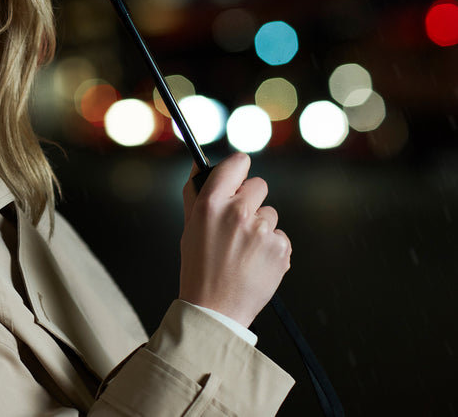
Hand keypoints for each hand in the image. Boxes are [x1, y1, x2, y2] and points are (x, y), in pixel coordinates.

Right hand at [178, 153, 290, 327]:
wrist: (215, 308)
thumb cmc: (199, 267)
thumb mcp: (190, 226)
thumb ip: (196, 192)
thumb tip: (198, 164)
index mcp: (211, 204)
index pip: (236, 164)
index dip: (238, 168)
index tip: (238, 174)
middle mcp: (238, 213)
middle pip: (259, 185)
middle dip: (250, 200)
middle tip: (237, 224)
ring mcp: (262, 231)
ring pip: (270, 214)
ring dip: (260, 227)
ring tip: (243, 250)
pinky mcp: (281, 248)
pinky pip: (279, 236)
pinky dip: (270, 247)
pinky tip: (255, 261)